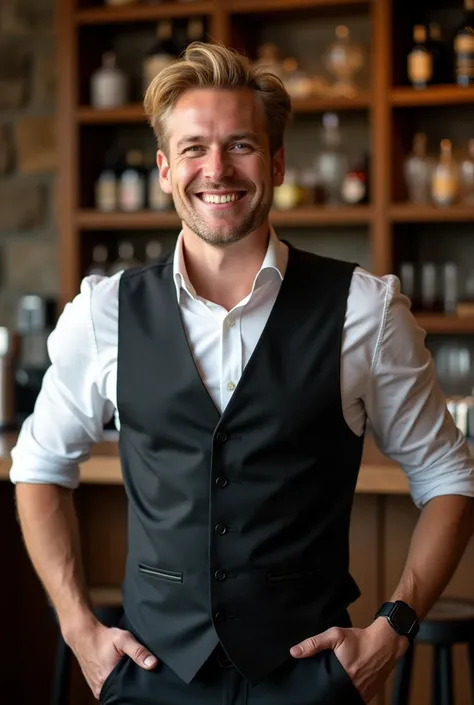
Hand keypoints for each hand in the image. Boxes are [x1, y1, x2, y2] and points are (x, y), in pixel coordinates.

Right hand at [65, 619, 157, 699]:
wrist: (84, 635)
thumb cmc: (103, 637)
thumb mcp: (123, 639)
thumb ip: (138, 651)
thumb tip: (153, 664)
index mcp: (108, 680)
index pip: (129, 691)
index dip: (137, 683)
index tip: (141, 675)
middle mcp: (101, 688)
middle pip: (122, 691)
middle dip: (130, 682)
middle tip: (131, 668)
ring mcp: (97, 689)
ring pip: (116, 690)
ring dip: (122, 681)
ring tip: (124, 668)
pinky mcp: (96, 686)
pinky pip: (109, 688)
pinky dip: (115, 681)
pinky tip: (117, 671)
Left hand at [289, 618, 408, 702]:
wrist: (386, 642)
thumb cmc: (360, 639)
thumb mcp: (335, 635)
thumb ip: (314, 643)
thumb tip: (294, 652)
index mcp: (344, 676)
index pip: (325, 690)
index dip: (318, 689)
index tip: (312, 685)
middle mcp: (354, 688)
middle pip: (335, 695)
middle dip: (328, 690)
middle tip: (324, 682)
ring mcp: (364, 693)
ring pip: (346, 697)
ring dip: (339, 693)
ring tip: (333, 684)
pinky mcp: (370, 694)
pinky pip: (356, 698)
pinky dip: (350, 693)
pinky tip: (345, 685)